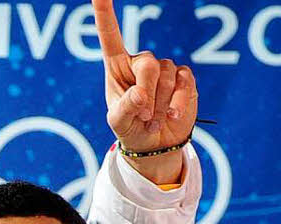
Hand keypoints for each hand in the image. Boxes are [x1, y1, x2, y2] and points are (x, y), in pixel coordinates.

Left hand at [93, 0, 198, 184]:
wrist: (153, 143)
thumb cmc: (129, 128)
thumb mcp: (118, 122)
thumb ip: (125, 108)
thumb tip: (141, 94)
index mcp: (117, 67)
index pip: (110, 36)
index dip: (105, 14)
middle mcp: (140, 63)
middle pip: (148, 65)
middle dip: (148, 93)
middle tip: (144, 116)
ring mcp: (164, 69)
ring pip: (167, 76)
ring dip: (160, 104)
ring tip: (153, 120)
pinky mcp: (184, 79)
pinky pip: (184, 83)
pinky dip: (178, 102)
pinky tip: (173, 116)